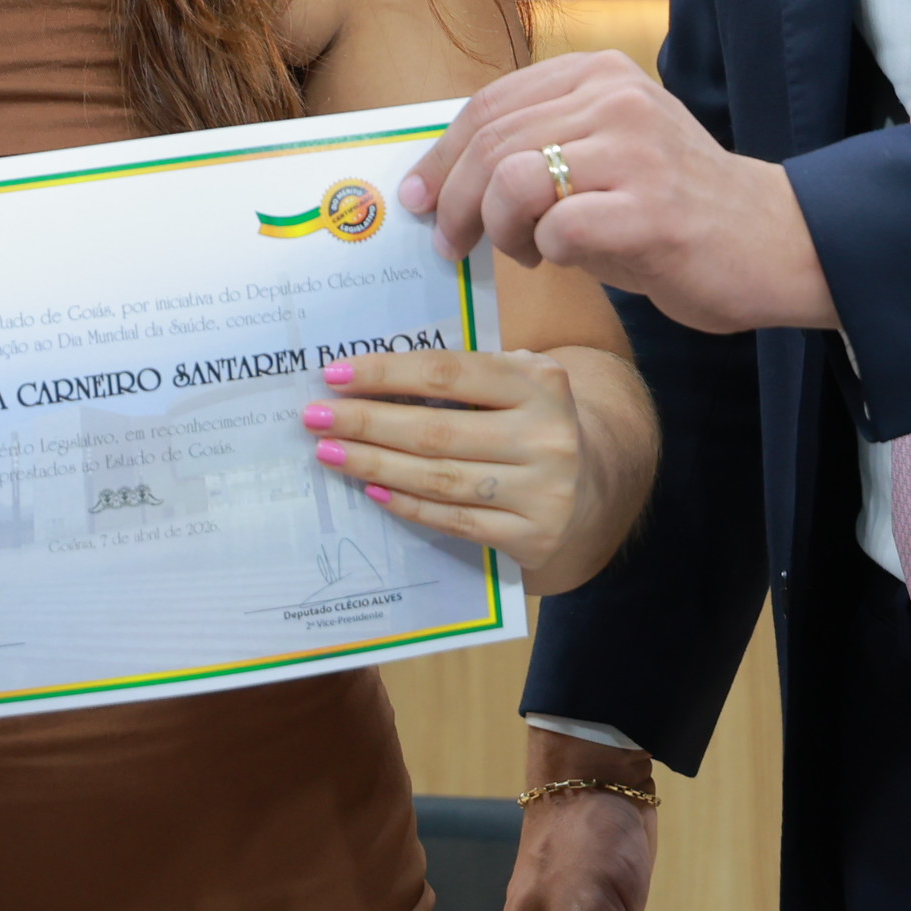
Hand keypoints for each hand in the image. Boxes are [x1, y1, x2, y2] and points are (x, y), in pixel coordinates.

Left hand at [305, 348, 608, 581]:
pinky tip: (374, 489)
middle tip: (315, 418)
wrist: (595, 482)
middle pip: (436, 430)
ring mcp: (544, 492)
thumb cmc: (532, 420)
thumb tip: (368, 379)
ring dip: (375, 465)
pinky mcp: (534, 536)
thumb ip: (463, 375)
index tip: (334, 376)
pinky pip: (455, 521)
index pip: (447, 374)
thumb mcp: (517, 381)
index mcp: (541, 383)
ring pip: (440, 478)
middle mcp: (548, 436)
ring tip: (331, 453)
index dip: (386, 374)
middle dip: (366, 423)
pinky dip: (409, 504)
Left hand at [401, 51, 834, 334]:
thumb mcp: (608, 148)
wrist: (776, 242)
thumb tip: (448, 174)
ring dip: (498, 228)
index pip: (491, 104)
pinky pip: (556, 228)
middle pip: (491, 142)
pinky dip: (545, 251)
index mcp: (601, 73)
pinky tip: (564, 260)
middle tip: (449, 242)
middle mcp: (617, 99)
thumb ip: (543, 142)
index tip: (420, 193)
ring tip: (522, 251)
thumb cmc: (676, 205)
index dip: (443, 154)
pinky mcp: (648, 210)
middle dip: (454, 200)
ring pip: (513, 178)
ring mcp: (635, 150)